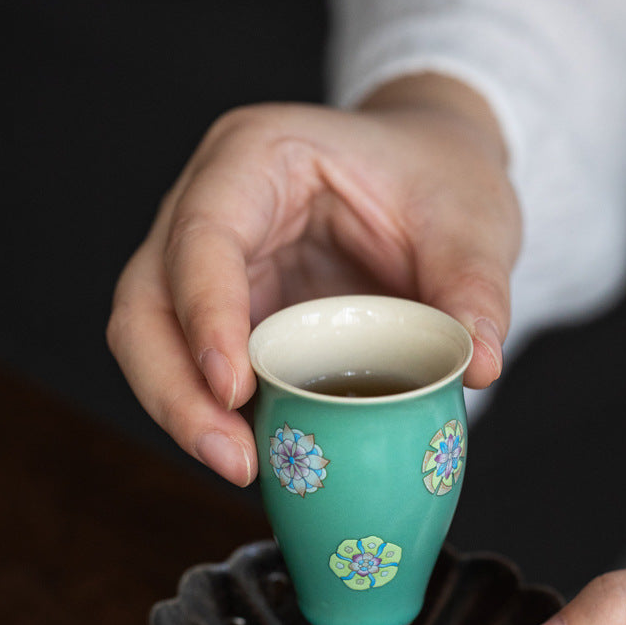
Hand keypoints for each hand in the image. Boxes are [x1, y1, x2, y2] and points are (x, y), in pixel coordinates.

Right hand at [107, 75, 519, 484]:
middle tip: (233, 457)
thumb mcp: (473, 221)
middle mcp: (213, 204)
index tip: (234, 387)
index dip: (205, 311)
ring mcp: (211, 262)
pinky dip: (214, 415)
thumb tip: (477, 367)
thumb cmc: (438, 176)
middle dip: (174, 387)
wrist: (432, 177)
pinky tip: (255, 457)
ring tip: (242, 468)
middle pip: (147, 299)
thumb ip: (476, 288)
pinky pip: (194, 367)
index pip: (204, 233)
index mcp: (259, 156)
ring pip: (151, 339)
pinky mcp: (228, 311)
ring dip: (183, 411)